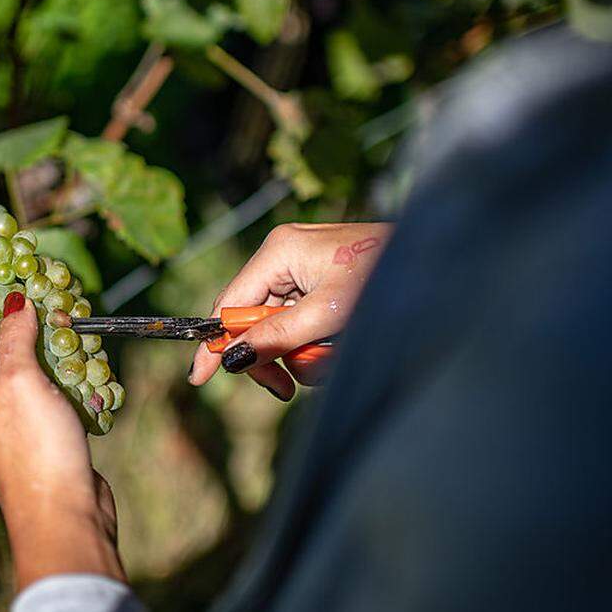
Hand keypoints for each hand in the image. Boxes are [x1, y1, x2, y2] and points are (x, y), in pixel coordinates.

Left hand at [0, 260, 124, 588]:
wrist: (62, 514)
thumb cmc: (31, 449)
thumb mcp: (19, 382)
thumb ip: (14, 339)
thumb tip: (12, 301)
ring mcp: (8, 411)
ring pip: (0, 358)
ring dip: (8, 326)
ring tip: (25, 295)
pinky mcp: (38, 424)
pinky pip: (33, 378)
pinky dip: (44, 354)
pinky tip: (66, 344)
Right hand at [189, 222, 391, 398]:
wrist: (438, 262)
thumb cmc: (385, 276)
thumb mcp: (328, 314)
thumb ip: (277, 337)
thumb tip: (233, 358)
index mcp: (278, 251)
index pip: (229, 304)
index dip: (216, 344)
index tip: (201, 378)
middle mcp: (284, 256)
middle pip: (252, 320)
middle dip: (272, 355)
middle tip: (285, 388)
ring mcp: (304, 269)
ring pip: (279, 327)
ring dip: (302, 352)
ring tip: (333, 356)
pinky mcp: (322, 283)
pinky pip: (302, 322)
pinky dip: (317, 342)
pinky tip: (339, 344)